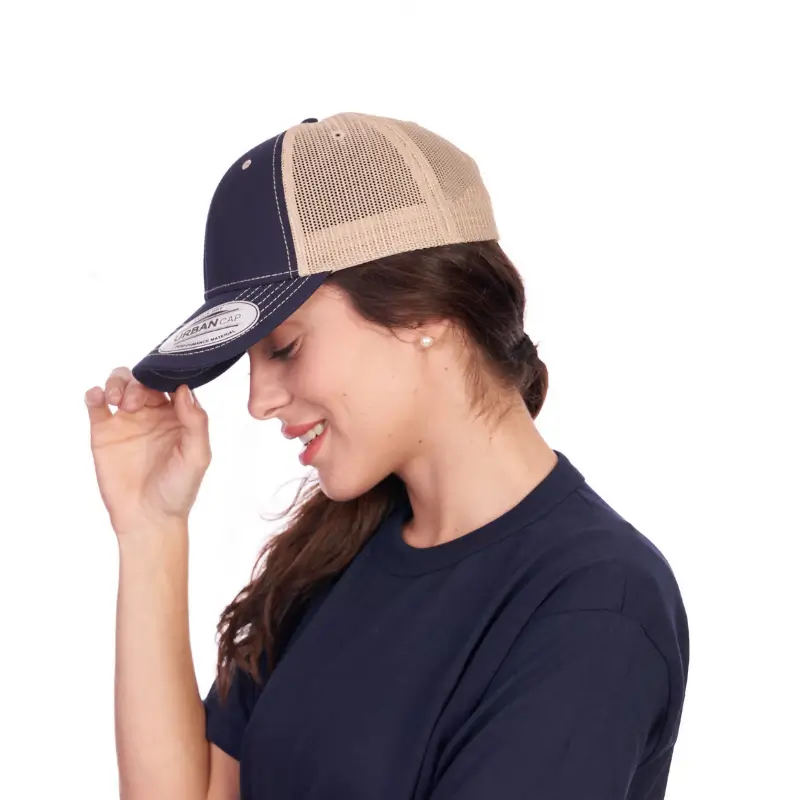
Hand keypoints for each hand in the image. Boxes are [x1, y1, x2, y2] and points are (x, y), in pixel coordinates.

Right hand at [85, 367, 211, 537]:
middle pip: (144, 379)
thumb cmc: (178, 489)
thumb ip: (195, 422)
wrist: (148, 518)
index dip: (168, 374)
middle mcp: (153, 413)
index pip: (172, 382)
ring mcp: (127, 420)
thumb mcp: (197, 455)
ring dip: (117, 382)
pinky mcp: (103, 432)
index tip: (162, 376)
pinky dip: (94, 394)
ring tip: (116, 400)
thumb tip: (184, 389)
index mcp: (178, 415)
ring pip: (120, 384)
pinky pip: (95, 404)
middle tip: (134, 402)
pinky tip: (98, 398)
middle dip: (139, 381)